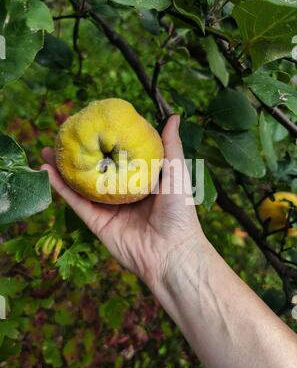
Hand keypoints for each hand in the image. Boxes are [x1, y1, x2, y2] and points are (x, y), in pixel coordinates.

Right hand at [41, 115, 203, 291]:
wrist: (172, 252)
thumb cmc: (179, 211)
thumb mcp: (177, 171)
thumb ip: (170, 145)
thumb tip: (174, 115)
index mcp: (140, 181)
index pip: (119, 158)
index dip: (106, 142)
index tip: (93, 125)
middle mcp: (122, 193)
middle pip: (96, 170)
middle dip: (80, 154)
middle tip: (63, 135)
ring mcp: (108, 208)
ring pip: (81, 185)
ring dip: (63, 169)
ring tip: (46, 150)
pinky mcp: (97, 222)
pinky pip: (76, 202)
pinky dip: (60, 188)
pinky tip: (46, 171)